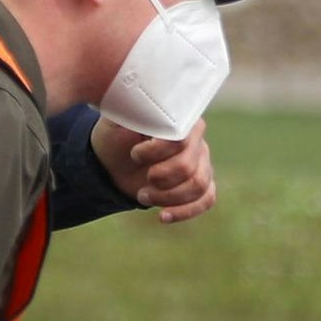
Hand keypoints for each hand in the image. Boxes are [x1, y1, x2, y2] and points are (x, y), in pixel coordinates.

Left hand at [93, 116, 216, 223]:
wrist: (113, 163)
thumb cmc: (116, 137)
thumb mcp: (117, 121)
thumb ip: (133, 111)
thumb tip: (143, 104)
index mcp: (180, 120)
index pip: (182, 139)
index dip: (157, 152)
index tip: (135, 154)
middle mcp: (197, 140)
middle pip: (189, 167)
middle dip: (160, 178)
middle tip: (142, 179)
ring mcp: (203, 163)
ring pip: (199, 186)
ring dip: (168, 197)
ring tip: (143, 196)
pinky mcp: (202, 185)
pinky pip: (206, 200)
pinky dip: (184, 211)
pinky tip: (162, 216)